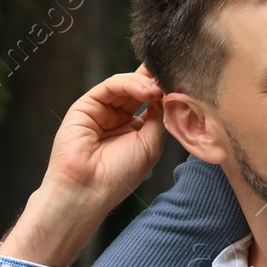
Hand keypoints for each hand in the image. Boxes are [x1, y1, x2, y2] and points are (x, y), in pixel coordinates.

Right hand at [38, 68, 166, 209]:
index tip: (182, 81)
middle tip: (171, 76)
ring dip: (145, 83)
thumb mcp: (151, 144)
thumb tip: (166, 93)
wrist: (89, 189)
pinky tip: (146, 91)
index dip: (163, 88)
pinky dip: (129, 84)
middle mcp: (116, 116)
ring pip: (125, 84)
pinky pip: (109, 87)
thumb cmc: (120, 174)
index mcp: (133, 127)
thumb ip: (159, 116)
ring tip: (158, 90)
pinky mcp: (85, 105)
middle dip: (155, 79)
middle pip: (137, 87)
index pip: (149, 100)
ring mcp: (101, 110)